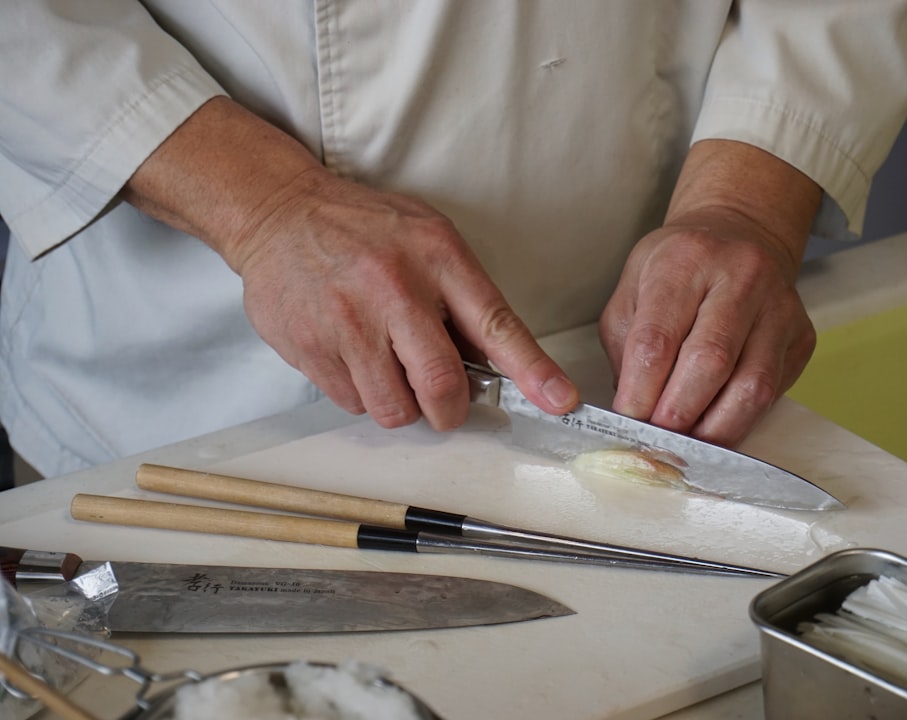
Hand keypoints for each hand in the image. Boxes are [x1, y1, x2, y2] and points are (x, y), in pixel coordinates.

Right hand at [123, 98, 578, 429]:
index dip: (533, 371)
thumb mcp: (429, 239)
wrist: (280, 212)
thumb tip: (499, 364)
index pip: (496, 324)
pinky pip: (352, 403)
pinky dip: (362, 393)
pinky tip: (353, 355)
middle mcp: (394, 290)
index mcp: (437, 258)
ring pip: (394, 408)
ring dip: (402, 404)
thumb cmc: (365, 228)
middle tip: (444, 401)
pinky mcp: (310, 347)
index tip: (560, 401)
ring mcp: (347, 322)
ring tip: (389, 368)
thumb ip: (463, 297)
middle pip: (441, 386)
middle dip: (450, 410)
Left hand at [599, 140, 819, 446]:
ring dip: (714, 429)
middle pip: (709, 364)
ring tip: (686, 445)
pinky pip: (773, 393)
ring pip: (751, 386)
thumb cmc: (678, 268)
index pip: (657, 340)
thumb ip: (628, 347)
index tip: (627, 422)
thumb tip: (632, 411)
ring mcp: (779, 306)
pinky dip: (741, 421)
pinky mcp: (801, 335)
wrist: (740, 234)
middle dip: (677, 415)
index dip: (640, 392)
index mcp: (686, 260)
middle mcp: (740, 277)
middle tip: (655, 441)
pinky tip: (716, 426)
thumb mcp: (633, 288)